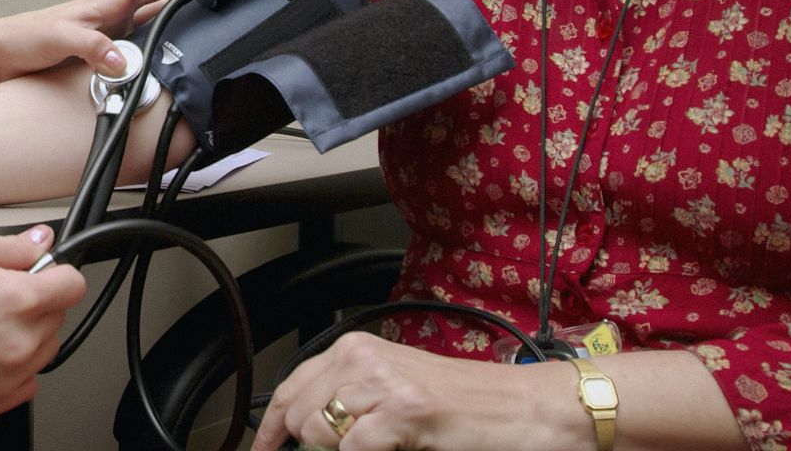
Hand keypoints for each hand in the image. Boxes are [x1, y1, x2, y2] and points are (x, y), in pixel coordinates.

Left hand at [0, 0, 210, 77]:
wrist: (3, 52)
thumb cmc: (26, 37)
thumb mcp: (59, 40)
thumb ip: (90, 47)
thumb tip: (121, 60)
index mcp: (106, 1)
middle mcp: (113, 10)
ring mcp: (111, 27)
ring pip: (155, 9)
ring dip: (180, 2)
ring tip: (208, 0)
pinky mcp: (106, 45)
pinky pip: (144, 33)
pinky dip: (164, 31)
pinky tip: (173, 41)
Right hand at [0, 225, 86, 421]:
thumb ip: (11, 247)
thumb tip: (39, 242)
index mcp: (17, 300)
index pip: (73, 285)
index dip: (56, 274)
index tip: (43, 275)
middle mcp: (17, 343)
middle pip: (57, 318)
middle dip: (35, 303)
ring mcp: (4, 378)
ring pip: (43, 352)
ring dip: (25, 336)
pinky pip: (23, 384)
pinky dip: (10, 369)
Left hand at [253, 332, 559, 450]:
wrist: (528, 410)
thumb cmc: (468, 406)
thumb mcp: (396, 393)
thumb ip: (351, 402)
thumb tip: (306, 432)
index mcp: (358, 349)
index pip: (290, 387)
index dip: (270, 428)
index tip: (262, 450)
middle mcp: (364, 359)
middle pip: (299, 415)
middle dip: (315, 445)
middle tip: (356, 448)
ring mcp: (382, 383)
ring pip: (319, 432)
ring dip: (342, 450)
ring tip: (387, 445)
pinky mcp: (404, 411)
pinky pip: (352, 448)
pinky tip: (391, 450)